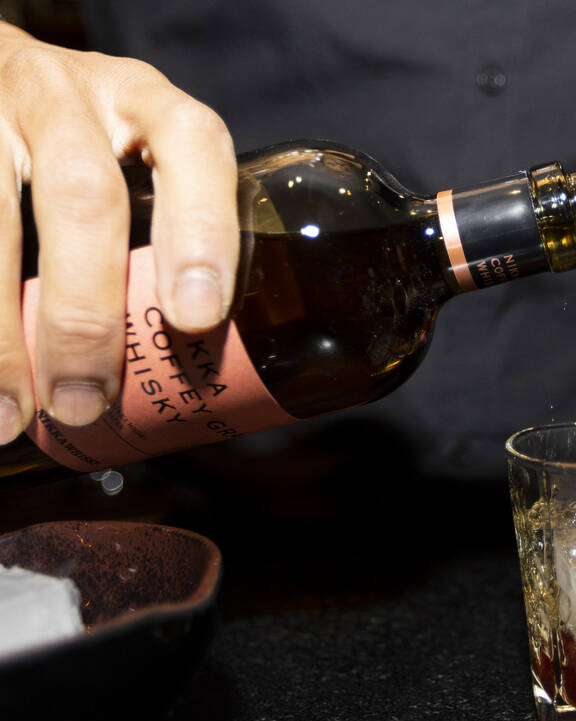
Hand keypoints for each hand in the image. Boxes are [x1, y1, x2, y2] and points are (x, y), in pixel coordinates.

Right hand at [0, 23, 237, 442]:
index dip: (201, 230)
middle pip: (84, 197)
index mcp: (146, 102)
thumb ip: (163, 233)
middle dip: (84, 310)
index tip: (196, 317)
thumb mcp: (133, 158)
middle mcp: (68, 96)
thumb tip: (187, 374)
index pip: (193, 147)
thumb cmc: (83, 141)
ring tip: (9, 414)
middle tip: (85, 402)